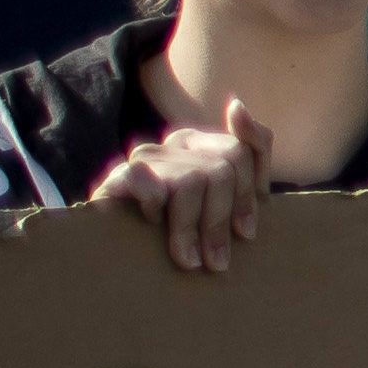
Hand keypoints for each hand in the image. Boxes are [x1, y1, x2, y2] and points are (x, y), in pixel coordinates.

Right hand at [86, 94, 276, 273]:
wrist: (124, 255)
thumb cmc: (183, 228)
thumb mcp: (226, 198)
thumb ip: (250, 149)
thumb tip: (237, 105)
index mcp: (206, 144)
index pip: (244, 152)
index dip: (247, 196)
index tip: (246, 234)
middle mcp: (176, 142)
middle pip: (221, 169)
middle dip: (220, 219)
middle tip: (217, 261)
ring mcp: (147, 157)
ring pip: (191, 180)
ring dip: (191, 228)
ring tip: (189, 262)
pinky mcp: (117, 176)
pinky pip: (146, 180)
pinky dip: (153, 205)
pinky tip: (151, 225)